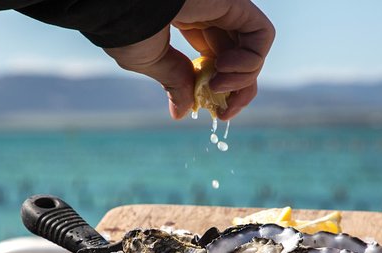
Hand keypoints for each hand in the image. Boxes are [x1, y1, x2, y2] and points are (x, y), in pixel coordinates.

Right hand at [104, 0, 274, 120]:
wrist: (119, 3)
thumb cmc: (126, 27)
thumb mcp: (150, 62)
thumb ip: (174, 82)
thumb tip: (181, 113)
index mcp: (191, 24)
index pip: (221, 59)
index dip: (224, 90)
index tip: (217, 114)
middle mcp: (212, 15)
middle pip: (242, 59)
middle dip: (237, 91)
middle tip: (223, 113)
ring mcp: (225, 9)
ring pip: (256, 51)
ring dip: (243, 80)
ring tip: (216, 86)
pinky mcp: (236, 4)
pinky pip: (262, 36)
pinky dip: (251, 60)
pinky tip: (224, 67)